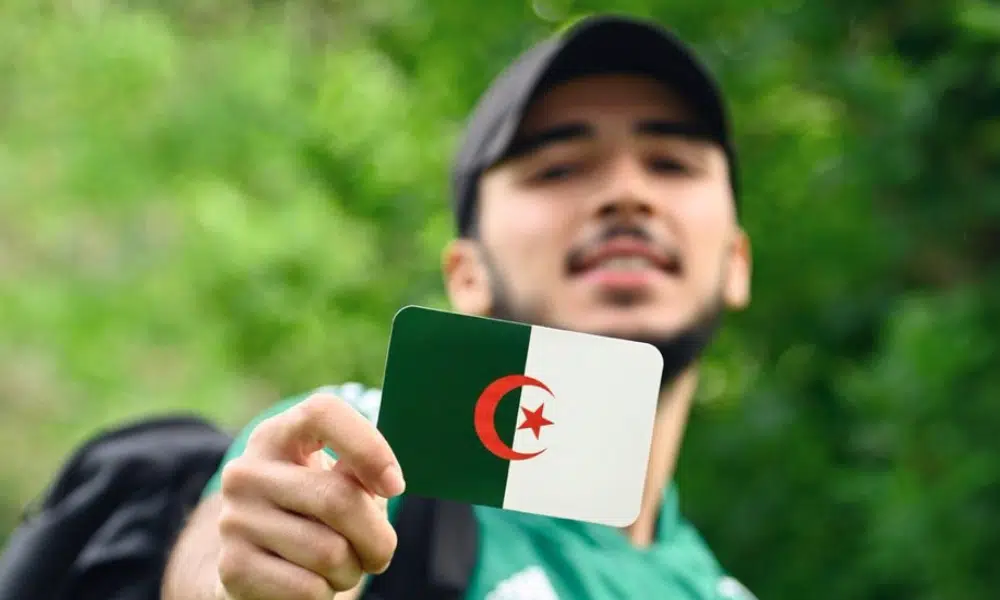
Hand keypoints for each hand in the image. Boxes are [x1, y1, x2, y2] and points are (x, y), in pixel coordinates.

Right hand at [215, 391, 405, 598]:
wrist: (254, 565)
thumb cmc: (313, 515)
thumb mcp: (335, 480)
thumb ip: (358, 471)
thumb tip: (386, 482)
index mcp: (278, 435)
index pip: (324, 412)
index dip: (369, 446)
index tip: (395, 486)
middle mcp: (247, 471)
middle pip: (338, 499)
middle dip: (377, 537)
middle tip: (381, 550)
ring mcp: (234, 519)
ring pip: (330, 552)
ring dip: (352, 570)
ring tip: (340, 565)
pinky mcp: (233, 568)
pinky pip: (308, 588)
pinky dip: (326, 593)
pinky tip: (313, 583)